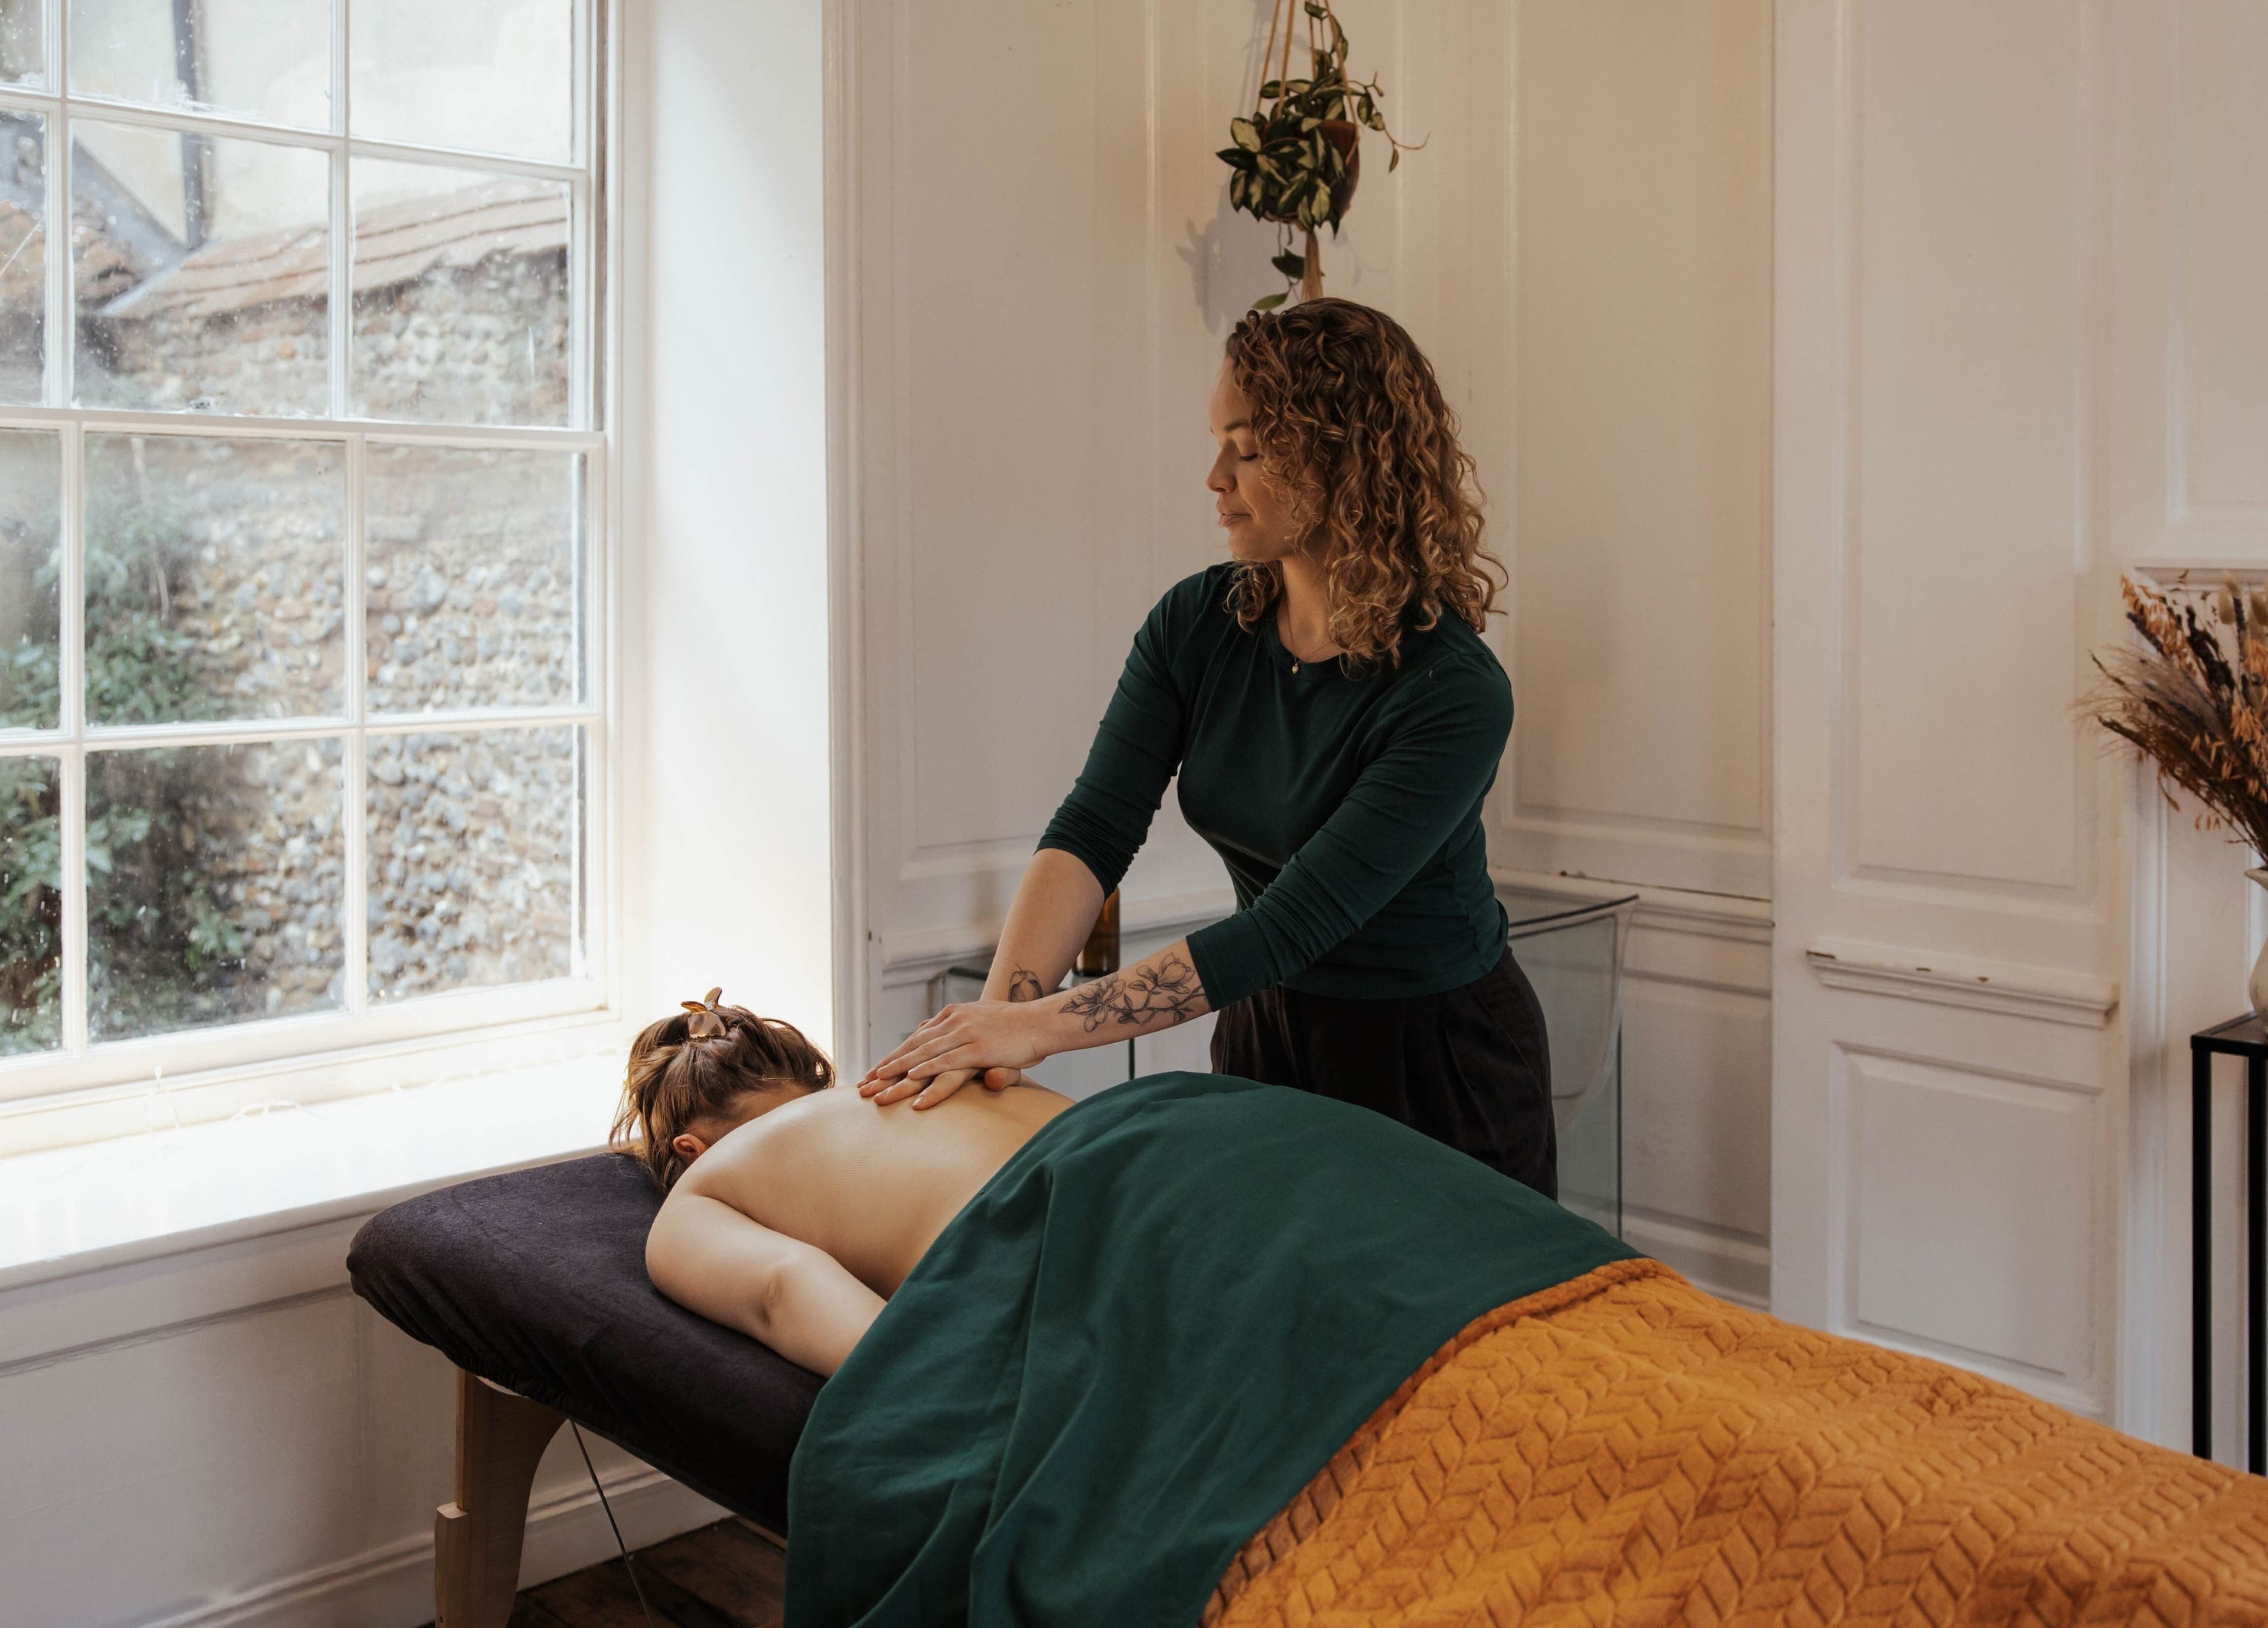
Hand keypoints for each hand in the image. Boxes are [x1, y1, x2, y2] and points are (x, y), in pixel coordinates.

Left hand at [858, 1000, 1055, 1107]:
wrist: (1040, 1021)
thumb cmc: (1011, 1027)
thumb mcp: (976, 1022)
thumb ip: (950, 1026)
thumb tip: (921, 1025)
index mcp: (950, 1017)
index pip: (914, 1040)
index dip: (891, 1057)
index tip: (871, 1074)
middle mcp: (953, 1023)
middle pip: (911, 1048)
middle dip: (885, 1068)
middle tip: (863, 1085)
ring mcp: (965, 1034)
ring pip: (923, 1054)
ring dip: (898, 1072)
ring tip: (878, 1087)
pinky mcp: (979, 1048)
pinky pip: (948, 1061)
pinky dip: (928, 1070)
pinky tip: (912, 1080)